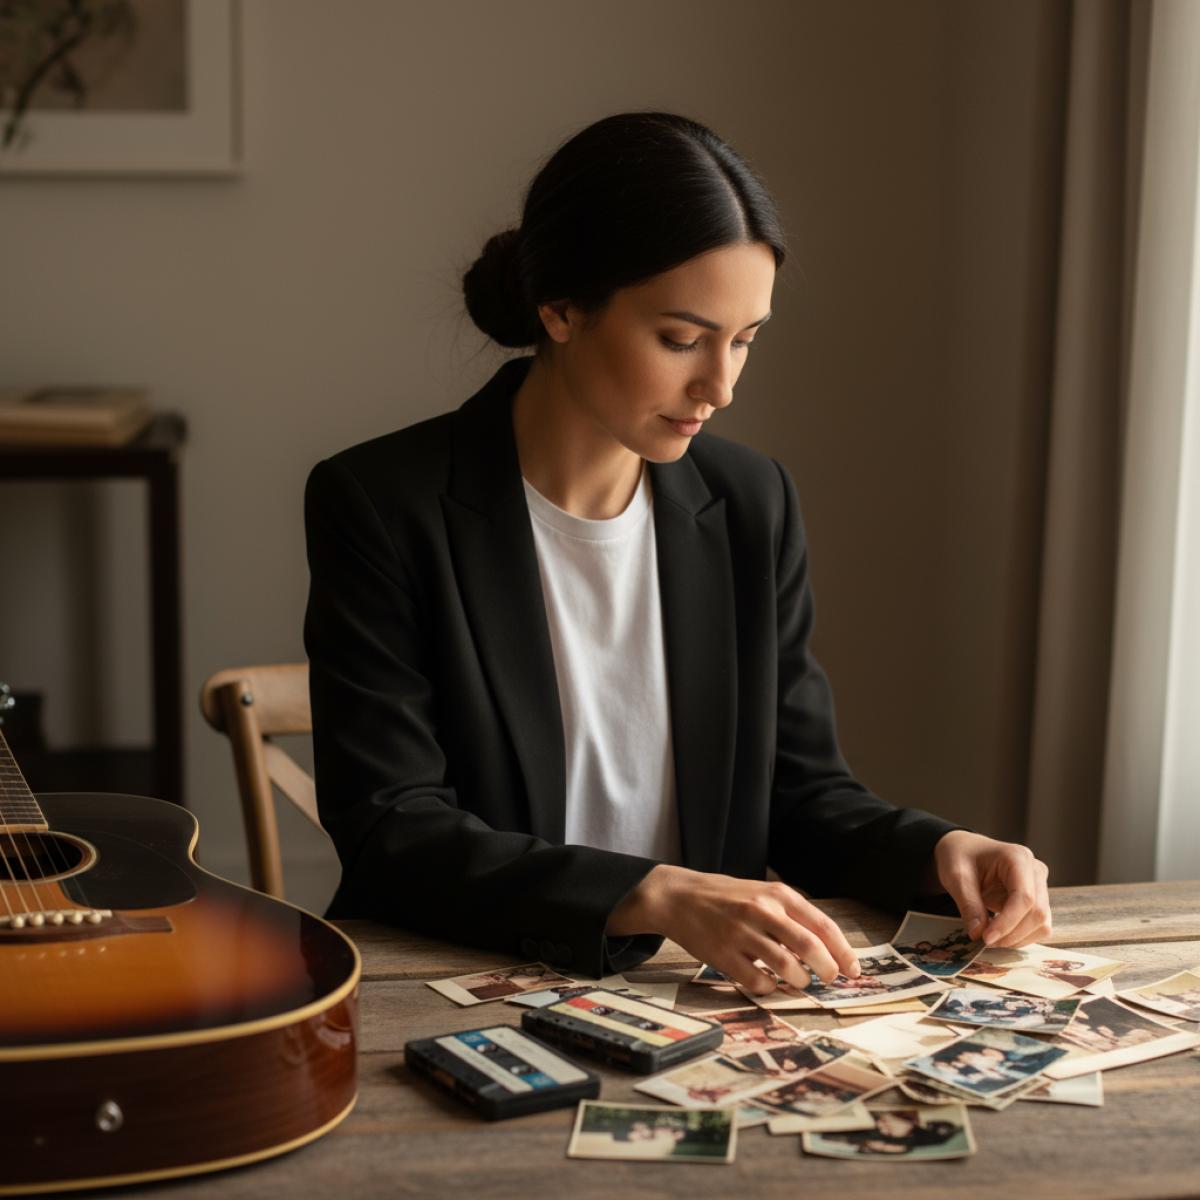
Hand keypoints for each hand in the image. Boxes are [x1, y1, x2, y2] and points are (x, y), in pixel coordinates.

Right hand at [605, 865, 860, 994]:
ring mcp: (741, 934)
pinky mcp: (723, 955)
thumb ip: (789, 915)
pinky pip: (758, 982)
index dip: (843, 951)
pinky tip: (768, 982)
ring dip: (799, 981)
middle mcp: (762, 911)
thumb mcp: (760, 892)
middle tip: (829, 979)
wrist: (678, 897)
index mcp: (776, 894)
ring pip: (787, 968)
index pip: (822, 925)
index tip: (853, 969)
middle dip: (827, 970)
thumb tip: (824, 948)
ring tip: (797, 980)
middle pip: (810, 948)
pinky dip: (770, 988)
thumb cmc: (724, 896)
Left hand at [930, 831, 1050, 947]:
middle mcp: (1035, 870)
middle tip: (984, 941)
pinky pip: (1038, 926)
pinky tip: (999, 933)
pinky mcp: (1038, 900)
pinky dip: (1020, 936)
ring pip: (1042, 923)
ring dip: (1017, 938)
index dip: (1008, 922)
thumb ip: (968, 904)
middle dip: (1011, 933)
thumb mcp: (956, 877)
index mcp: (1017, 857)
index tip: (986, 938)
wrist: (964, 851)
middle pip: (1037, 913)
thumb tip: (978, 934)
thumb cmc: (959, 857)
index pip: (1024, 897)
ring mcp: (1040, 885)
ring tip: (989, 937)